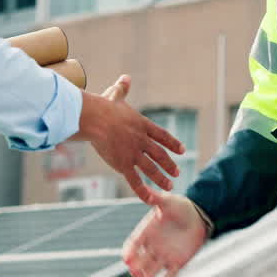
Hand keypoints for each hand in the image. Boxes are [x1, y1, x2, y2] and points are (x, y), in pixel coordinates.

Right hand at [71, 74, 185, 200]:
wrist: (95, 118)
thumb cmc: (103, 106)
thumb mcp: (116, 95)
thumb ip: (122, 88)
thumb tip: (125, 77)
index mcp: (142, 125)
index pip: (162, 136)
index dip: (172, 144)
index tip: (182, 150)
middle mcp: (142, 140)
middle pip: (160, 155)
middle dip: (169, 164)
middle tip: (177, 172)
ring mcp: (134, 153)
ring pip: (152, 169)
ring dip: (161, 178)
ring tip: (170, 185)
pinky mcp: (123, 164)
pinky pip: (135, 181)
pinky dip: (142, 191)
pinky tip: (150, 199)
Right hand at [123, 188, 209, 276]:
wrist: (199, 216)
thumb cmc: (181, 207)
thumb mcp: (168, 202)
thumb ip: (156, 198)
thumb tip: (144, 189)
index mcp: (147, 232)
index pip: (134, 243)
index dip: (129, 251)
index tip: (125, 257)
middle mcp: (153, 246)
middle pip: (141, 259)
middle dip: (136, 266)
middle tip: (133, 271)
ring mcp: (164, 255)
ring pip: (152, 269)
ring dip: (147, 275)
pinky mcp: (178, 262)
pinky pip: (170, 275)